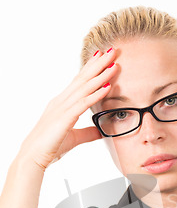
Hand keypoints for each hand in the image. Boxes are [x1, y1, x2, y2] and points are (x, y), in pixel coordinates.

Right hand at [18, 48, 116, 169]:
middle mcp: (61, 102)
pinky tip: (107, 87)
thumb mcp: (74, 138)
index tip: (101, 57)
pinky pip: (83, 103)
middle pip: (82, 78)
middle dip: (98, 64)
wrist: (33, 157)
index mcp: (61, 104)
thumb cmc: (49, 147)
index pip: (79, 81)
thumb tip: (101, 131)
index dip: (91, 68)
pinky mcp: (64, 118)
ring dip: (100, 75)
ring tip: (113, 63)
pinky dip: (96, 94)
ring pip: (84, 87)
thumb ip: (88, 133)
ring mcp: (62, 108)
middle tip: (111, 50)